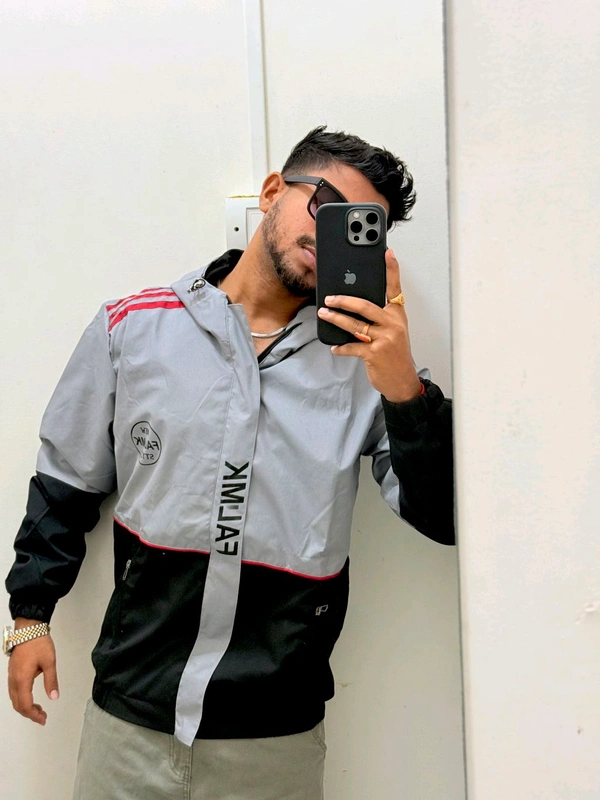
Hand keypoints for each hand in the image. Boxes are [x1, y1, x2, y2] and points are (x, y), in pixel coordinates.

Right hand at [7, 618, 58, 725]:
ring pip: (14, 699)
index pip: (25, 705)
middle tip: (42, 717)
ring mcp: (11, 676)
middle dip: (29, 714)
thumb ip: (51, 681)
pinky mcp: (12, 672)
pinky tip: (30, 698)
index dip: (34, 715)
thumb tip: (54, 698)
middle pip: (18, 705)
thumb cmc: (39, 644)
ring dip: (25, 707)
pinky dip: (21, 699)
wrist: (28, 629)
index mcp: (22, 680)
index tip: (43, 719)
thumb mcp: (49, 662)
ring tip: (39, 709)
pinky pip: (13, 691)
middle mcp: (14, 680)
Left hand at [317, 249, 420, 402]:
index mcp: (397, 315)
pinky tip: (334, 346)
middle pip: (365, 306)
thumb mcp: (394, 331)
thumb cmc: (395, 354)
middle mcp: (393, 324)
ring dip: (336, 319)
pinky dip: (341, 347)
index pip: (395, 288)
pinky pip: (352, 347)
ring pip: (354, 325)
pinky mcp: (374, 354)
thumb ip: (380, 317)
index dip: (391, 270)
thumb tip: (354, 306)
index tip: (387, 253)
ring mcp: (384, 339)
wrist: (402, 380)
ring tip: (324, 314)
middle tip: (329, 297)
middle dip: (344, 300)